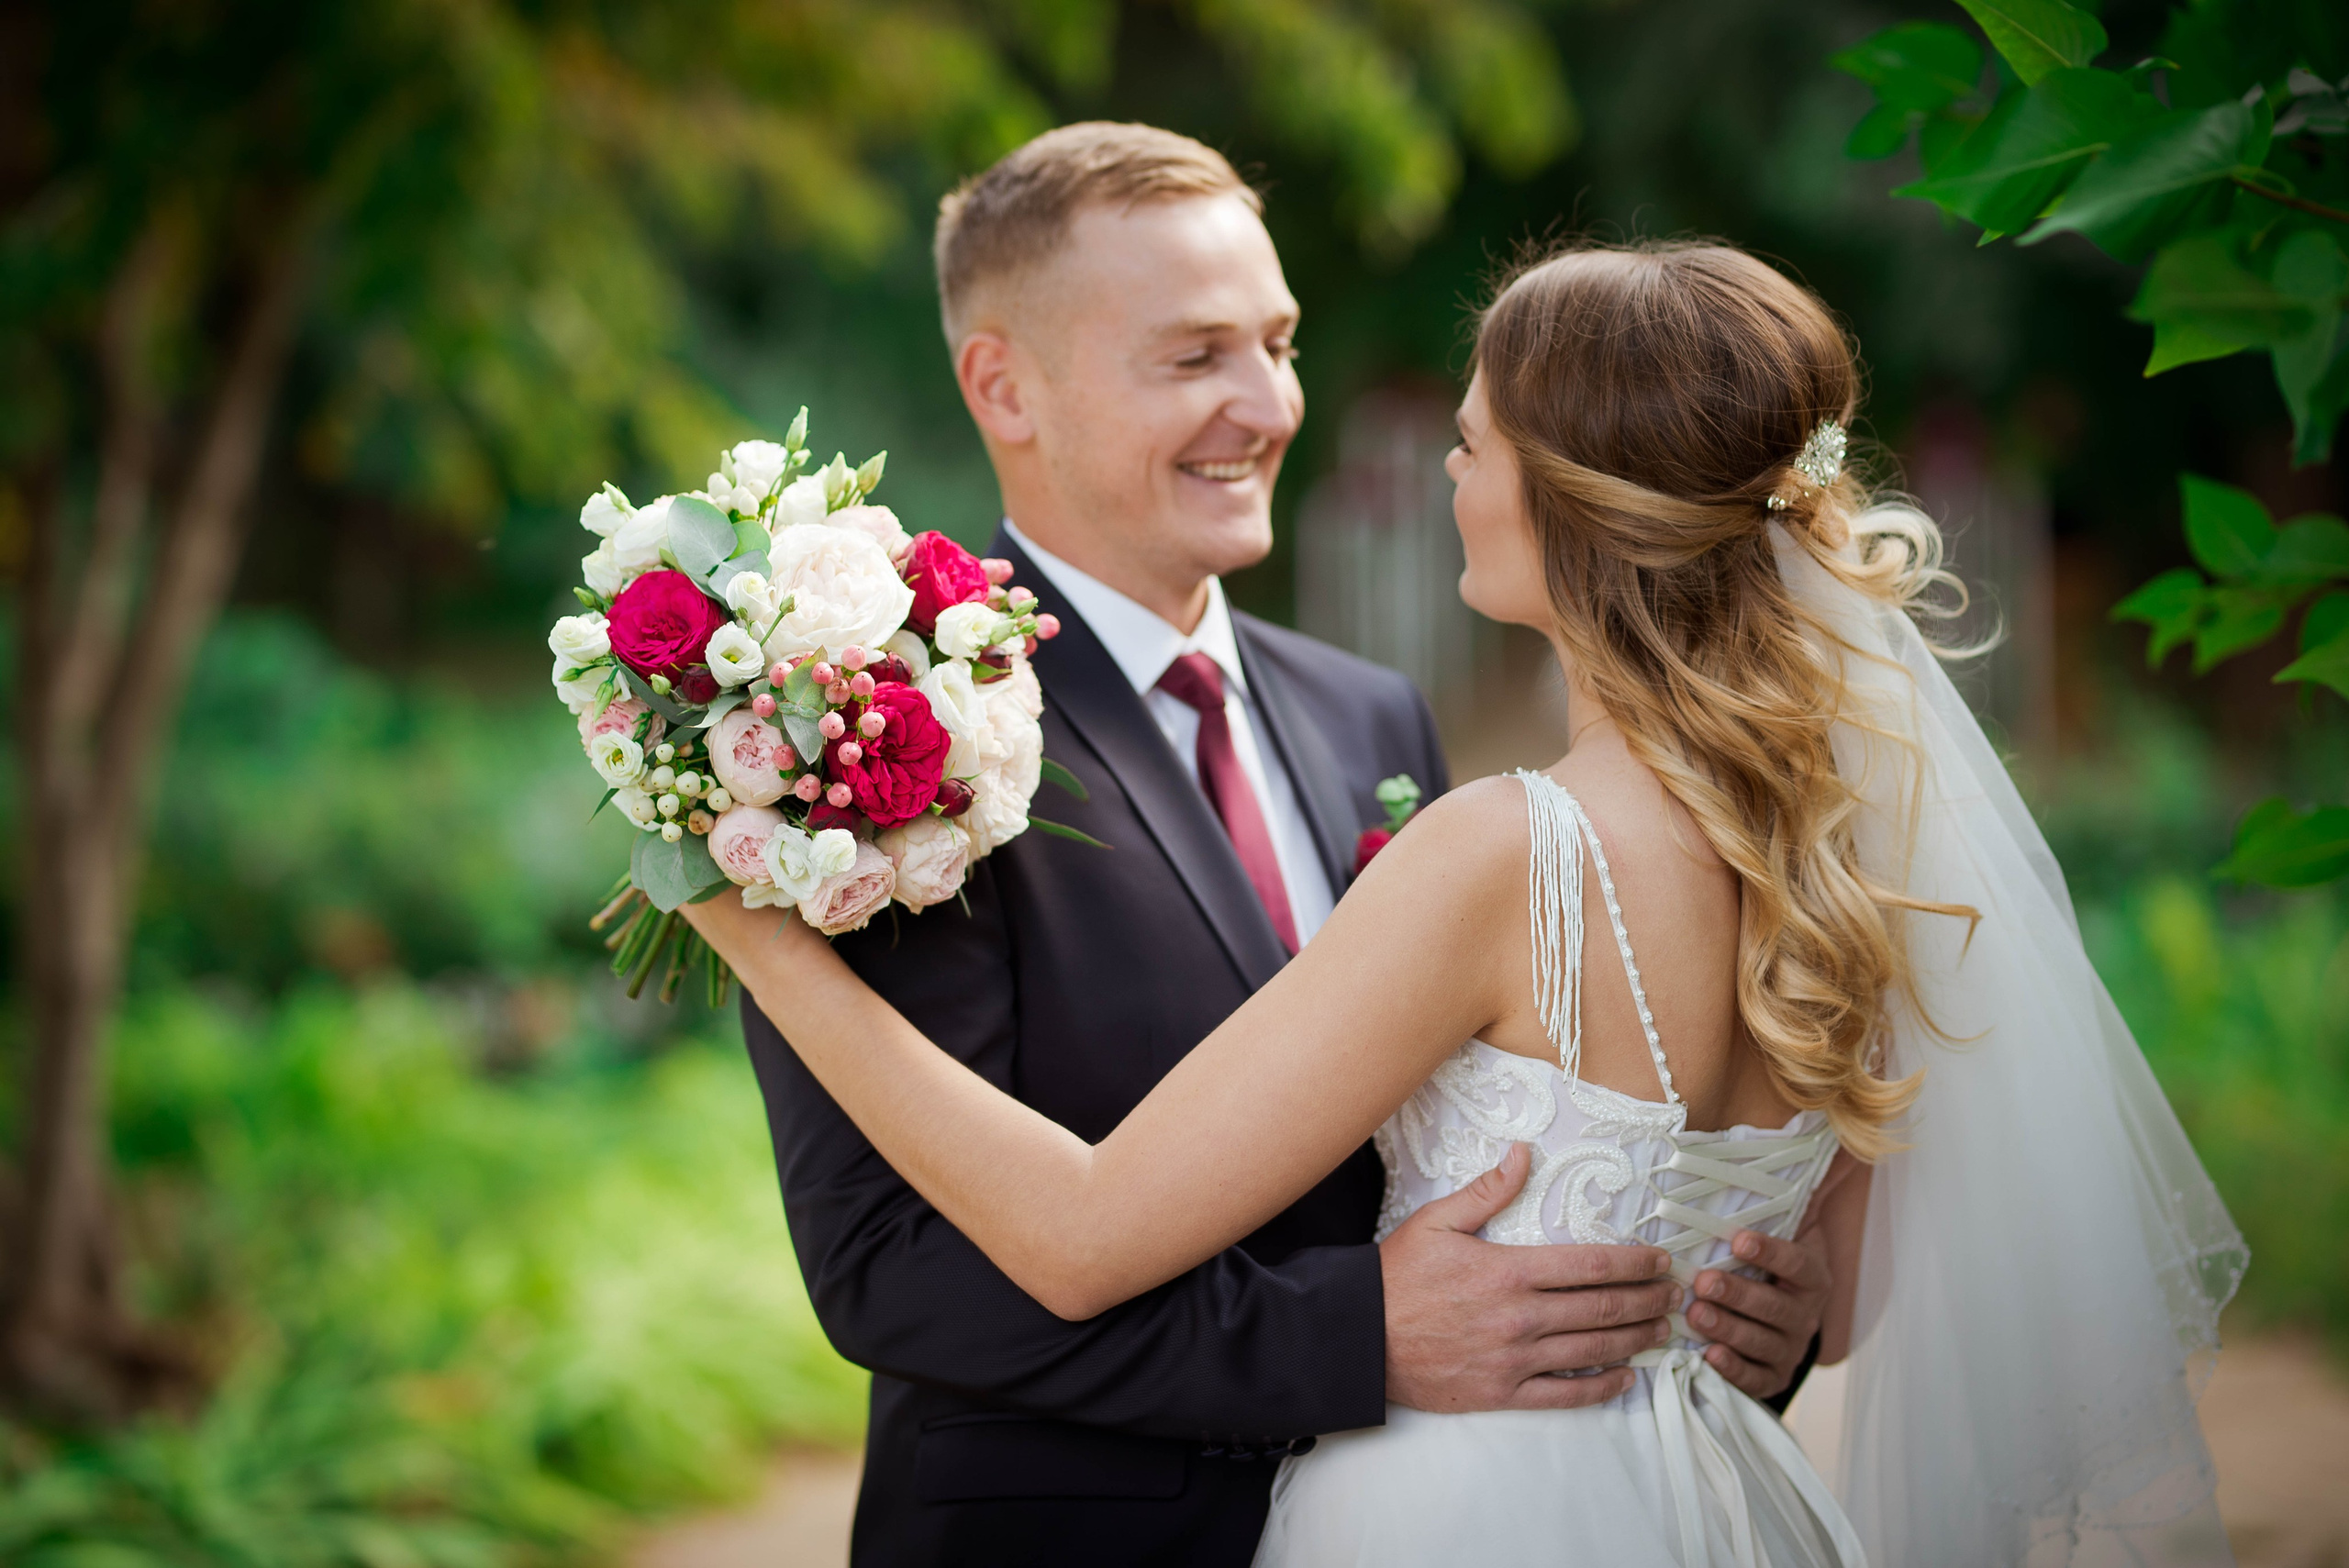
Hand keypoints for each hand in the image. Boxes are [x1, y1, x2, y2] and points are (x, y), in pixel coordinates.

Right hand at [1380, 1143, 1678, 1412]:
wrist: (1360, 1337)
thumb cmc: (1396, 1276)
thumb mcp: (1437, 1221)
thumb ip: (1487, 1190)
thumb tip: (1523, 1153)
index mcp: (1509, 1270)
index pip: (1590, 1265)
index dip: (1633, 1263)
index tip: (1659, 1261)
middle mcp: (1520, 1317)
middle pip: (1602, 1308)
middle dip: (1647, 1300)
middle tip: (1675, 1295)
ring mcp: (1514, 1359)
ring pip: (1592, 1350)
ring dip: (1635, 1339)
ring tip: (1662, 1330)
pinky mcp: (1503, 1392)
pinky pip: (1564, 1395)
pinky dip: (1601, 1388)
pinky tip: (1625, 1377)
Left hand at [1686, 1227, 1829, 1400]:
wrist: (1779, 1321)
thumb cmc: (1763, 1269)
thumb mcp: (1776, 1238)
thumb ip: (1769, 1211)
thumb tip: (1776, 1148)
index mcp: (1811, 1277)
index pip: (1797, 1264)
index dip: (1771, 1252)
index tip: (1738, 1239)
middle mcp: (1806, 1315)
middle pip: (1776, 1307)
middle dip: (1738, 1294)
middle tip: (1704, 1282)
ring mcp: (1791, 1349)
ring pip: (1763, 1342)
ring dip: (1729, 1329)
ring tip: (1696, 1314)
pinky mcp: (1773, 1377)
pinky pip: (1756, 1378)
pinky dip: (1734, 1369)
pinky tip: (1709, 1356)